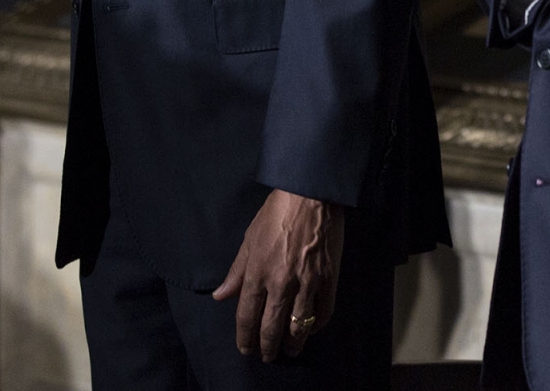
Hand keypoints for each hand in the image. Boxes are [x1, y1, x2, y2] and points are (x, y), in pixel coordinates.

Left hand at [212, 189, 344, 360]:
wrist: (311, 194)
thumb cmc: (276, 212)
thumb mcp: (250, 239)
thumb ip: (236, 272)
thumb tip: (221, 296)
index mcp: (257, 273)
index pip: (247, 316)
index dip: (245, 337)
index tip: (246, 349)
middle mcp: (280, 282)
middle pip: (271, 327)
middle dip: (267, 347)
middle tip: (267, 356)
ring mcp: (307, 282)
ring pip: (298, 325)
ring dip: (293, 343)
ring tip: (291, 350)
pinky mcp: (329, 278)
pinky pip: (324, 311)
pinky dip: (317, 325)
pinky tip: (311, 328)